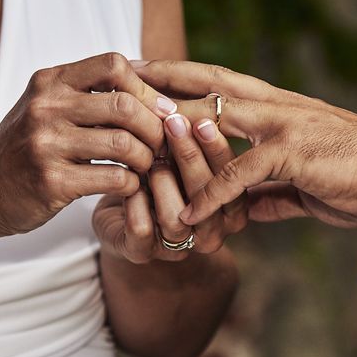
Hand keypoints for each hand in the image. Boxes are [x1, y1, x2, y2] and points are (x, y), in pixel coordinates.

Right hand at [0, 53, 176, 243]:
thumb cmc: (28, 148)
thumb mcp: (49, 108)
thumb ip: (90, 95)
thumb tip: (155, 92)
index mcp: (50, 81)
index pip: (113, 65)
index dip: (147, 89)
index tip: (160, 112)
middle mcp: (46, 107)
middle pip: (125, 106)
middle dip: (155, 128)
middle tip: (162, 145)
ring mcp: (45, 144)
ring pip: (124, 144)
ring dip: (147, 159)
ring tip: (147, 166)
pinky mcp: (51, 182)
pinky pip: (114, 178)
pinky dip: (133, 184)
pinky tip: (130, 186)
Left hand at [93, 113, 246, 263]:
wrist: (122, 216)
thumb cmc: (161, 179)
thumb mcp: (182, 157)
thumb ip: (196, 140)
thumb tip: (197, 103)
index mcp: (231, 209)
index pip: (234, 181)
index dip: (219, 151)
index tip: (204, 121)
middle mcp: (212, 233)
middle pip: (209, 198)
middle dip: (190, 158)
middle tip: (174, 125)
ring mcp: (178, 247)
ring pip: (177, 218)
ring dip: (162, 181)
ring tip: (149, 157)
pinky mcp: (142, 253)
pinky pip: (142, 230)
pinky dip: (134, 202)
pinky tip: (128, 180)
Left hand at [132, 60, 356, 228]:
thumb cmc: (351, 174)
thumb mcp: (300, 181)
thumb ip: (268, 190)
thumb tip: (246, 207)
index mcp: (275, 108)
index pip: (219, 83)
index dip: (182, 76)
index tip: (148, 74)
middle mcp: (275, 107)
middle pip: (209, 84)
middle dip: (165, 78)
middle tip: (124, 74)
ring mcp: (283, 127)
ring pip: (218, 118)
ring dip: (176, 125)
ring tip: (137, 132)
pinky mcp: (293, 155)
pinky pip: (242, 176)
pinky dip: (214, 194)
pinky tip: (189, 212)